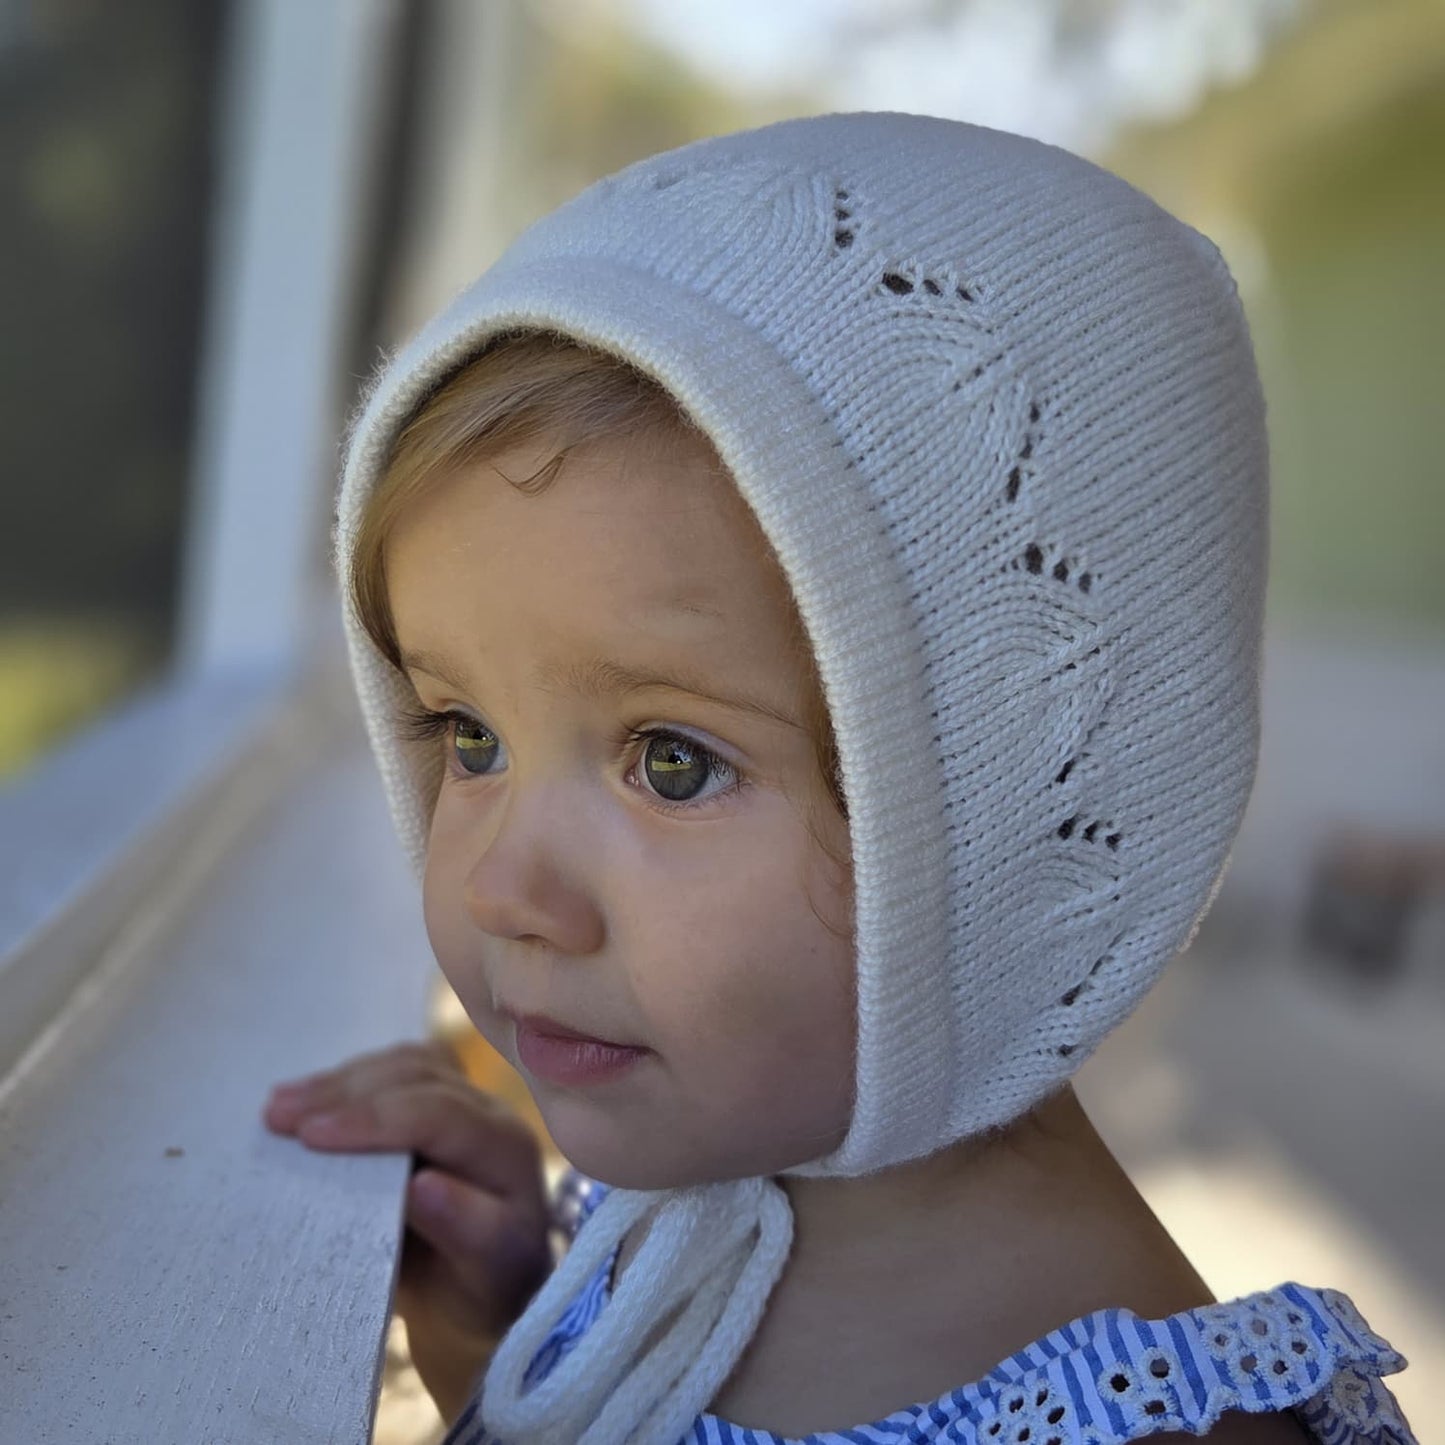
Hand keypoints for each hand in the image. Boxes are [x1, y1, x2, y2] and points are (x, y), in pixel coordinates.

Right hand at [263, 1039, 551, 1417]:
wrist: (487, 1288)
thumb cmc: (485, 1286)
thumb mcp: (484, 1272)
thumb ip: (465, 1228)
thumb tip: (422, 1186)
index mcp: (508, 1151)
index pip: (438, 1114)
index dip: (373, 1119)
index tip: (310, 1135)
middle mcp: (491, 1114)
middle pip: (417, 1078)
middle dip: (344, 1094)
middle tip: (278, 1118)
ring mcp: (465, 1101)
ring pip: (402, 1066)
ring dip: (339, 1082)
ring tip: (278, 1107)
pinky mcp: (435, 1103)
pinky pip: (392, 1074)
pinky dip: (346, 1084)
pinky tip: (303, 1098)